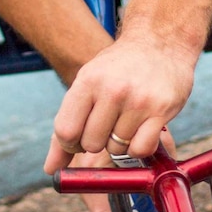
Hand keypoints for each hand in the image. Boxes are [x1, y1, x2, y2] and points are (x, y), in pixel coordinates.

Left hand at [42, 30, 195, 173]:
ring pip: (117, 149)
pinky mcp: (161, 110)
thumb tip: (50, 169)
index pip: (65, 131)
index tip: (81, 136)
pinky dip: (140, 146)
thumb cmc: (119, 67)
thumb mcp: (88, 83)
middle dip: (98, 141)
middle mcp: (111, 89)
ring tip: (128, 118)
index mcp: (88, 80)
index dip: (70, 143)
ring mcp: (137, 100)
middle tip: (109, 123)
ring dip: (121, 142)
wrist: (161, 41)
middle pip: (91, 144)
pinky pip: (141, 149)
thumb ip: (68, 124)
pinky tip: (143, 127)